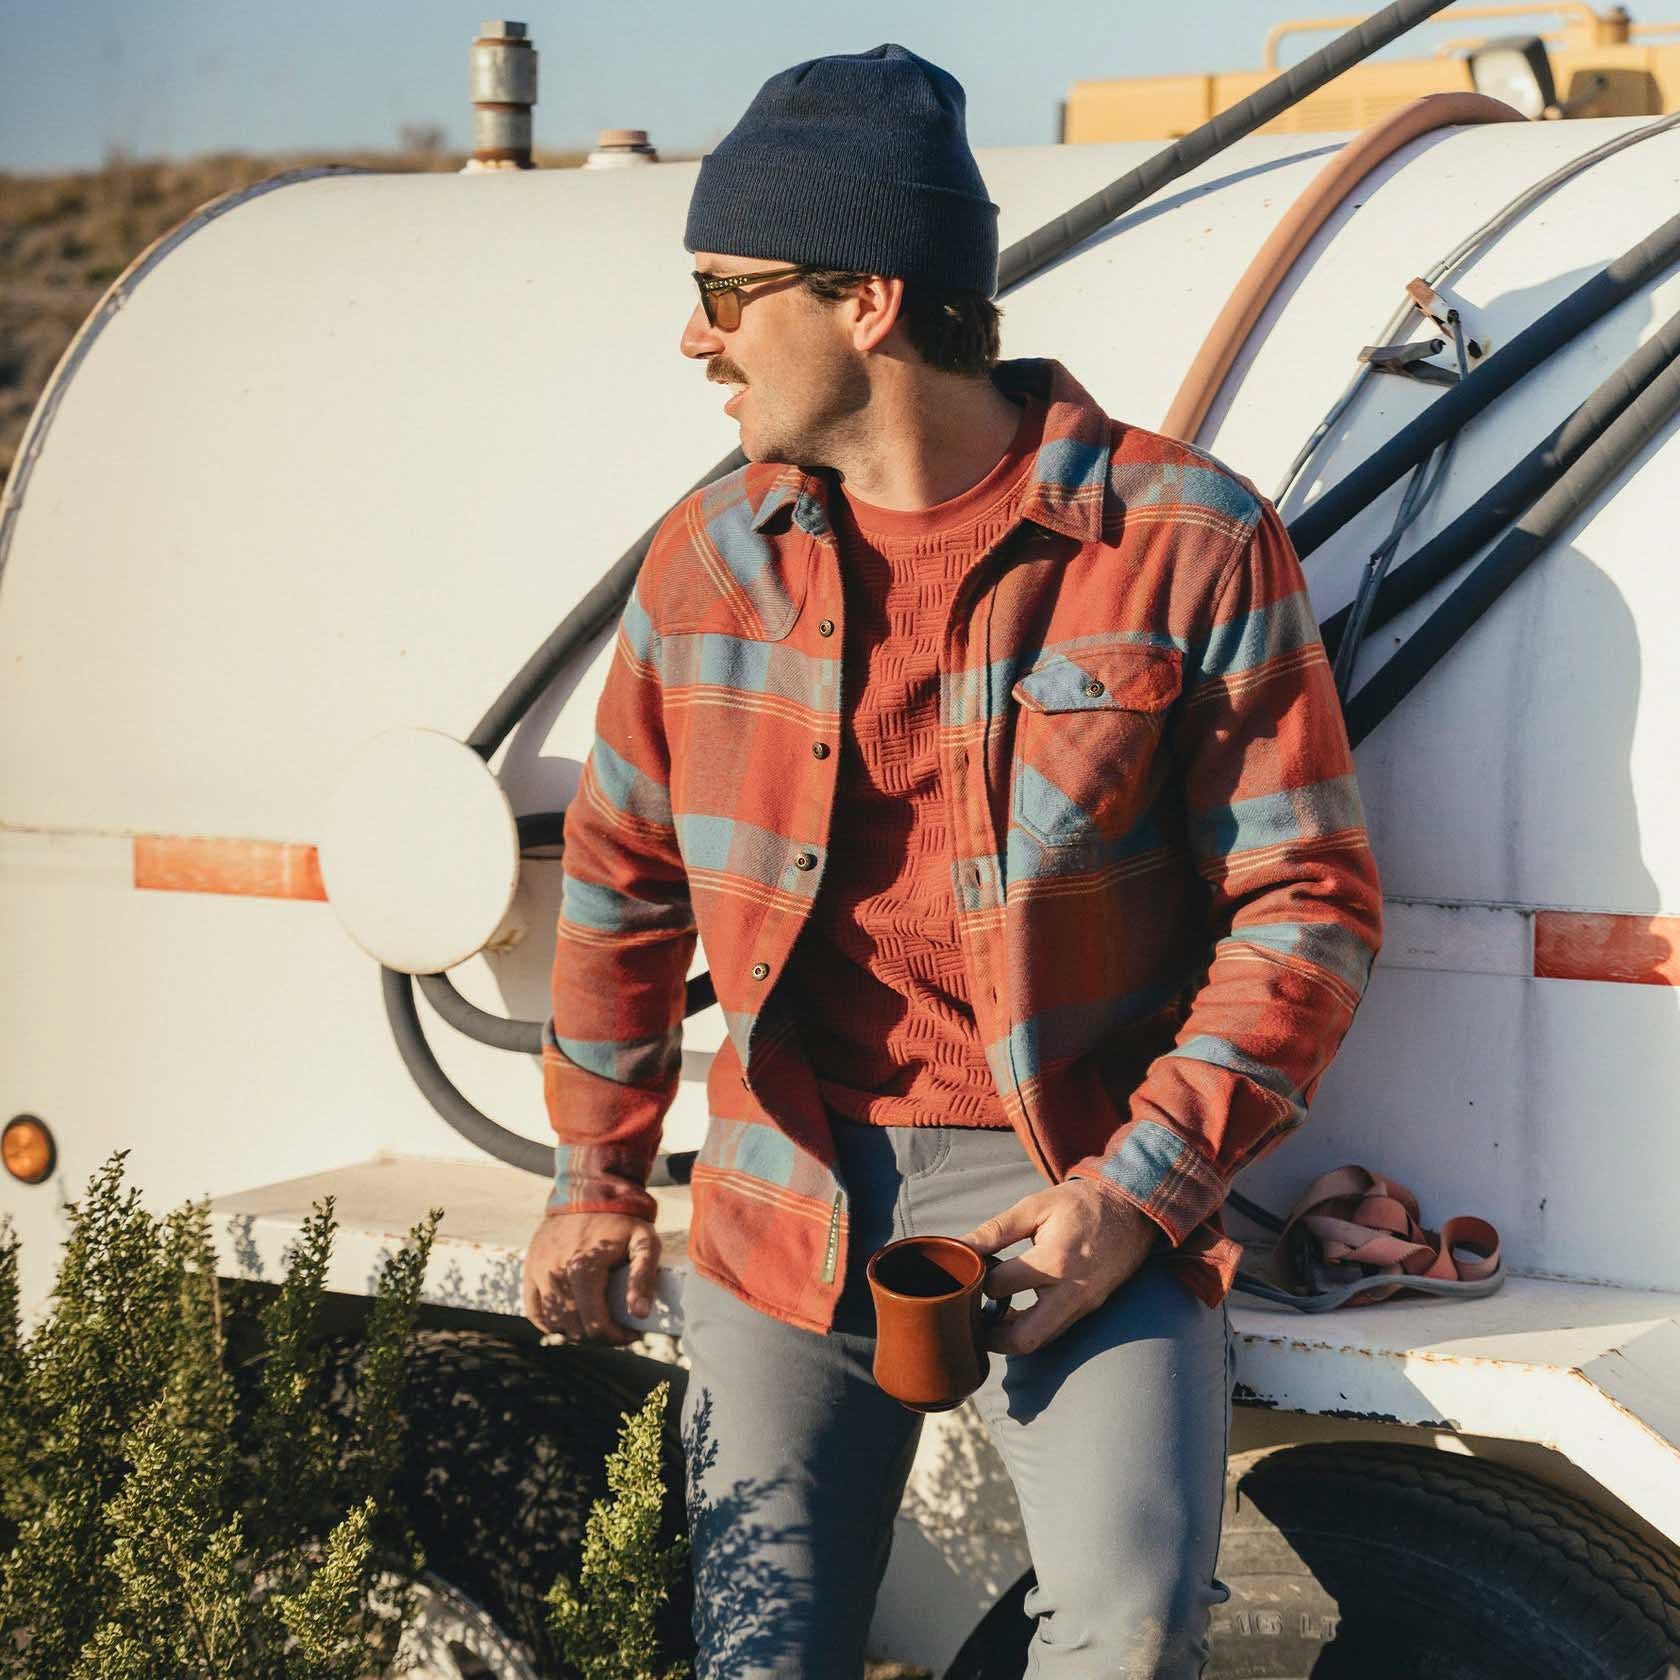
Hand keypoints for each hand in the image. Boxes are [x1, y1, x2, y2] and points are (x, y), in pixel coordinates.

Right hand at [521, 1210, 659, 1345]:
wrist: (588, 1191)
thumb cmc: (620, 1220)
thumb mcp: (644, 1241)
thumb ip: (643, 1277)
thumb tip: (639, 1314)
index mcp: (584, 1268)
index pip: (594, 1326)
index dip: (615, 1338)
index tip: (631, 1334)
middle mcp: (555, 1273)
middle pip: (574, 1329)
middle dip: (599, 1337)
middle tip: (617, 1328)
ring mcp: (539, 1271)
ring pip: (553, 1323)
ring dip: (576, 1331)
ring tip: (596, 1320)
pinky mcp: (530, 1269)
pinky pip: (534, 1311)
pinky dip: (551, 1322)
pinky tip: (571, 1317)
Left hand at [957, 1180, 1160, 1355]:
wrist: (1133, 1210)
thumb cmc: (1081, 1204)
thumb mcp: (1035, 1206)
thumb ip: (996, 1230)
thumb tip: (961, 1247)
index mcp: (1054, 1262)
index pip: (1000, 1286)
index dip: (977, 1279)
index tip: (968, 1270)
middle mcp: (1071, 1292)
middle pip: (1023, 1339)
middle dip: (991, 1337)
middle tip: (970, 1319)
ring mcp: (1083, 1305)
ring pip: (1040, 1341)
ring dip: (1010, 1336)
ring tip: (988, 1315)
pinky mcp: (1089, 1309)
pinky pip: (1054, 1331)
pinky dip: (1031, 1328)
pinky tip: (1014, 1312)